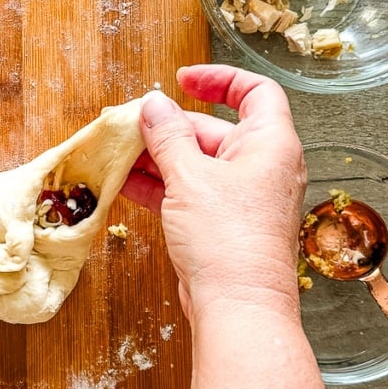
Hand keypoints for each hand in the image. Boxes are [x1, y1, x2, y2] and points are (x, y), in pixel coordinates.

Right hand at [121, 64, 305, 323]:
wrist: (238, 310)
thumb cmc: (228, 241)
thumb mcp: (189, 177)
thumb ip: (167, 136)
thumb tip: (153, 105)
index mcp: (270, 145)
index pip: (255, 92)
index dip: (219, 79)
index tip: (182, 80)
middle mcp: (262, 168)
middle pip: (213, 130)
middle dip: (167, 128)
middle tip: (127, 127)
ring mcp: (242, 199)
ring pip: (196, 164)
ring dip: (157, 159)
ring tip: (117, 155)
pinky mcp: (222, 225)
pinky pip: (189, 193)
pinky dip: (160, 187)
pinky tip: (124, 183)